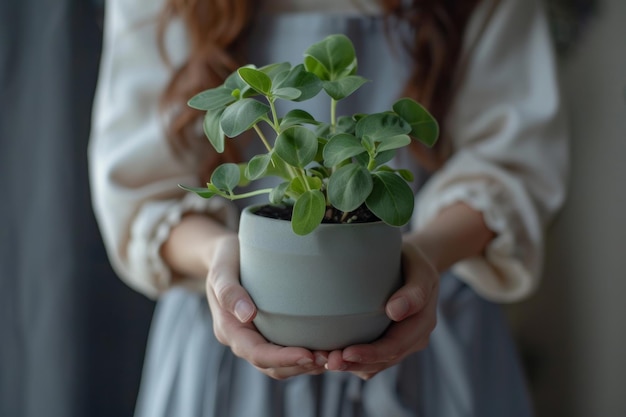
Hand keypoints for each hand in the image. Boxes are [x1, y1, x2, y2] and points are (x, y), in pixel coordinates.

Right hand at [205, 234, 326, 378]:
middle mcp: (242, 340)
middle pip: (271, 366)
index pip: (257, 353)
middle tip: (329, 359)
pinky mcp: (268, 333)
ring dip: (305, 366)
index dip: (282, 358)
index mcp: (229, 329)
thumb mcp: (221, 270)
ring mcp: (255, 338)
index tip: (308, 355)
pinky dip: (305, 356)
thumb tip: (247, 314)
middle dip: (299, 366)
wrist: (226, 255)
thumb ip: (229, 291)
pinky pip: (286, 352)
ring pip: (280, 365)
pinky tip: (326, 348)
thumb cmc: (225, 259)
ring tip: (332, 358)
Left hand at [325, 239, 438, 379]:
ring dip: (351, 367)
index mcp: (423, 323)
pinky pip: (371, 361)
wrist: (414, 265)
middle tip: (329, 362)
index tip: (346, 353)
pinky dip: (353, 362)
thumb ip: (414, 291)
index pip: (395, 345)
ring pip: (376, 365)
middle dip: (356, 363)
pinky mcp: (387, 342)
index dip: (371, 353)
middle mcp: (414, 338)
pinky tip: (331, 357)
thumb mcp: (420, 270)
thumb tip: (395, 312)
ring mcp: (401, 343)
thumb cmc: (413, 262)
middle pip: (383, 360)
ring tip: (326, 362)